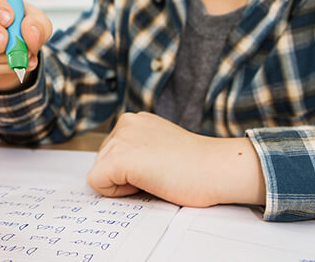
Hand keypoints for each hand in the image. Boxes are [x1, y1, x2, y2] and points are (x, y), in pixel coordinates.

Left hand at [86, 112, 265, 206]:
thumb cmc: (196, 166)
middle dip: (123, 176)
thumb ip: (139, 150)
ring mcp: (121, 139)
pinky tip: (147, 183)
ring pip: (100, 173)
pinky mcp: (119, 158)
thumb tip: (118, 171)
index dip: (129, 170)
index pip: (111, 153)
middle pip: (102, 162)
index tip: (157, 168)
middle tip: (158, 174)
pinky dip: (117, 193)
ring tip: (156, 177)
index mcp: (135, 120)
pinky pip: (98, 184)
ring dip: (123, 184)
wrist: (216, 168)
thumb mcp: (160, 147)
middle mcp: (125, 123)